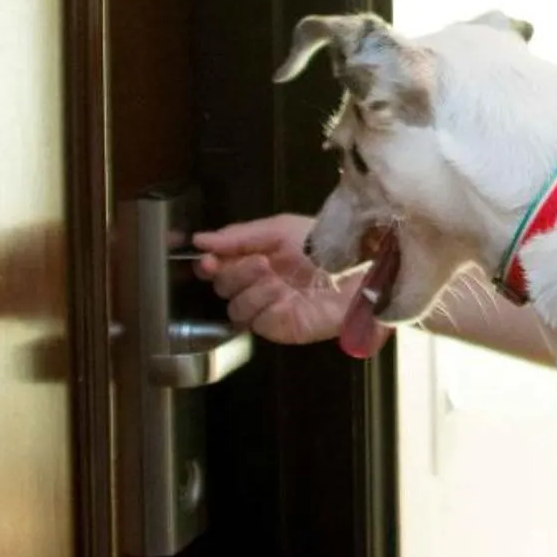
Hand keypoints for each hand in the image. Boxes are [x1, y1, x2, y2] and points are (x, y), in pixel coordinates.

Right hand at [191, 214, 348, 345]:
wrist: (357, 266)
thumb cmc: (323, 243)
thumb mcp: (279, 229)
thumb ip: (239, 235)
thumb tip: (200, 240)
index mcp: (254, 258)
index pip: (218, 267)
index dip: (209, 265)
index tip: (208, 260)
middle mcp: (258, 285)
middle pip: (223, 287)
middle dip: (234, 274)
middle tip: (258, 262)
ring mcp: (269, 309)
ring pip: (236, 307)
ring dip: (251, 289)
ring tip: (275, 277)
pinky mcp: (282, 328)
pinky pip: (258, 322)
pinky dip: (266, 306)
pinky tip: (283, 294)